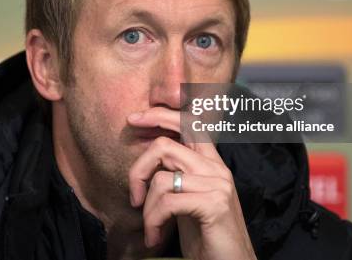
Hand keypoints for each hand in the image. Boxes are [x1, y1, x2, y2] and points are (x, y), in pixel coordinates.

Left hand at [127, 109, 256, 259]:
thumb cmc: (205, 236)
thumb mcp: (186, 199)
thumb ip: (173, 177)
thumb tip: (145, 163)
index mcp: (210, 163)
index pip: (188, 122)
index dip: (159, 115)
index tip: (133, 119)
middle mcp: (216, 168)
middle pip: (165, 146)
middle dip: (138, 171)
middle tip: (134, 198)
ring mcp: (218, 185)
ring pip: (161, 178)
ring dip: (147, 208)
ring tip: (151, 228)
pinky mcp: (214, 204)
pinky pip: (168, 202)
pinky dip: (153, 221)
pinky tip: (155, 237)